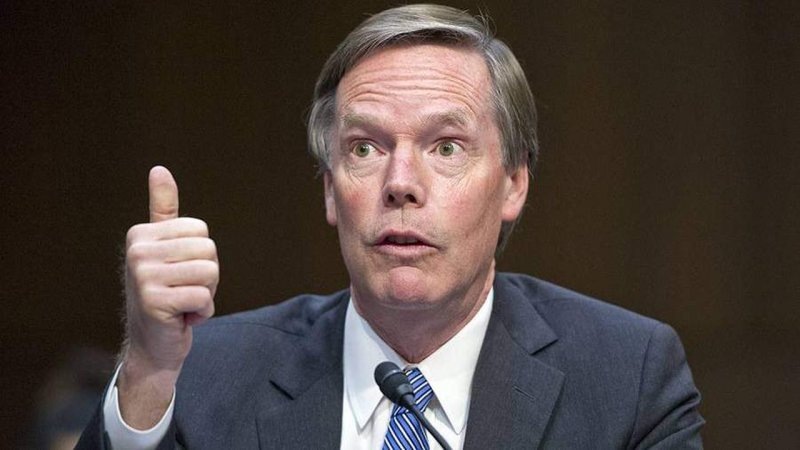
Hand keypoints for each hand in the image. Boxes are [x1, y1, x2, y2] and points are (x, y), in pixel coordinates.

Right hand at [118, 166, 218, 427]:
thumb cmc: (165, 295)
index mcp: (140, 235)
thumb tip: (159, 169)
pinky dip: (202, 313)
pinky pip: (204, 297)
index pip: (202, 231)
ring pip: (210, 273)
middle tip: (183, 292)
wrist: (151, 347)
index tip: (179, 273)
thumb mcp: (164, 250)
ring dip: (205, 295)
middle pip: (209, 250)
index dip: (201, 256)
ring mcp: (143, 277)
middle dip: (207, 276)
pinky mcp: (155, 302)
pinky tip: (182, 319)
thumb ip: (163, 210)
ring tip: (183, 304)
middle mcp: (137, 252)